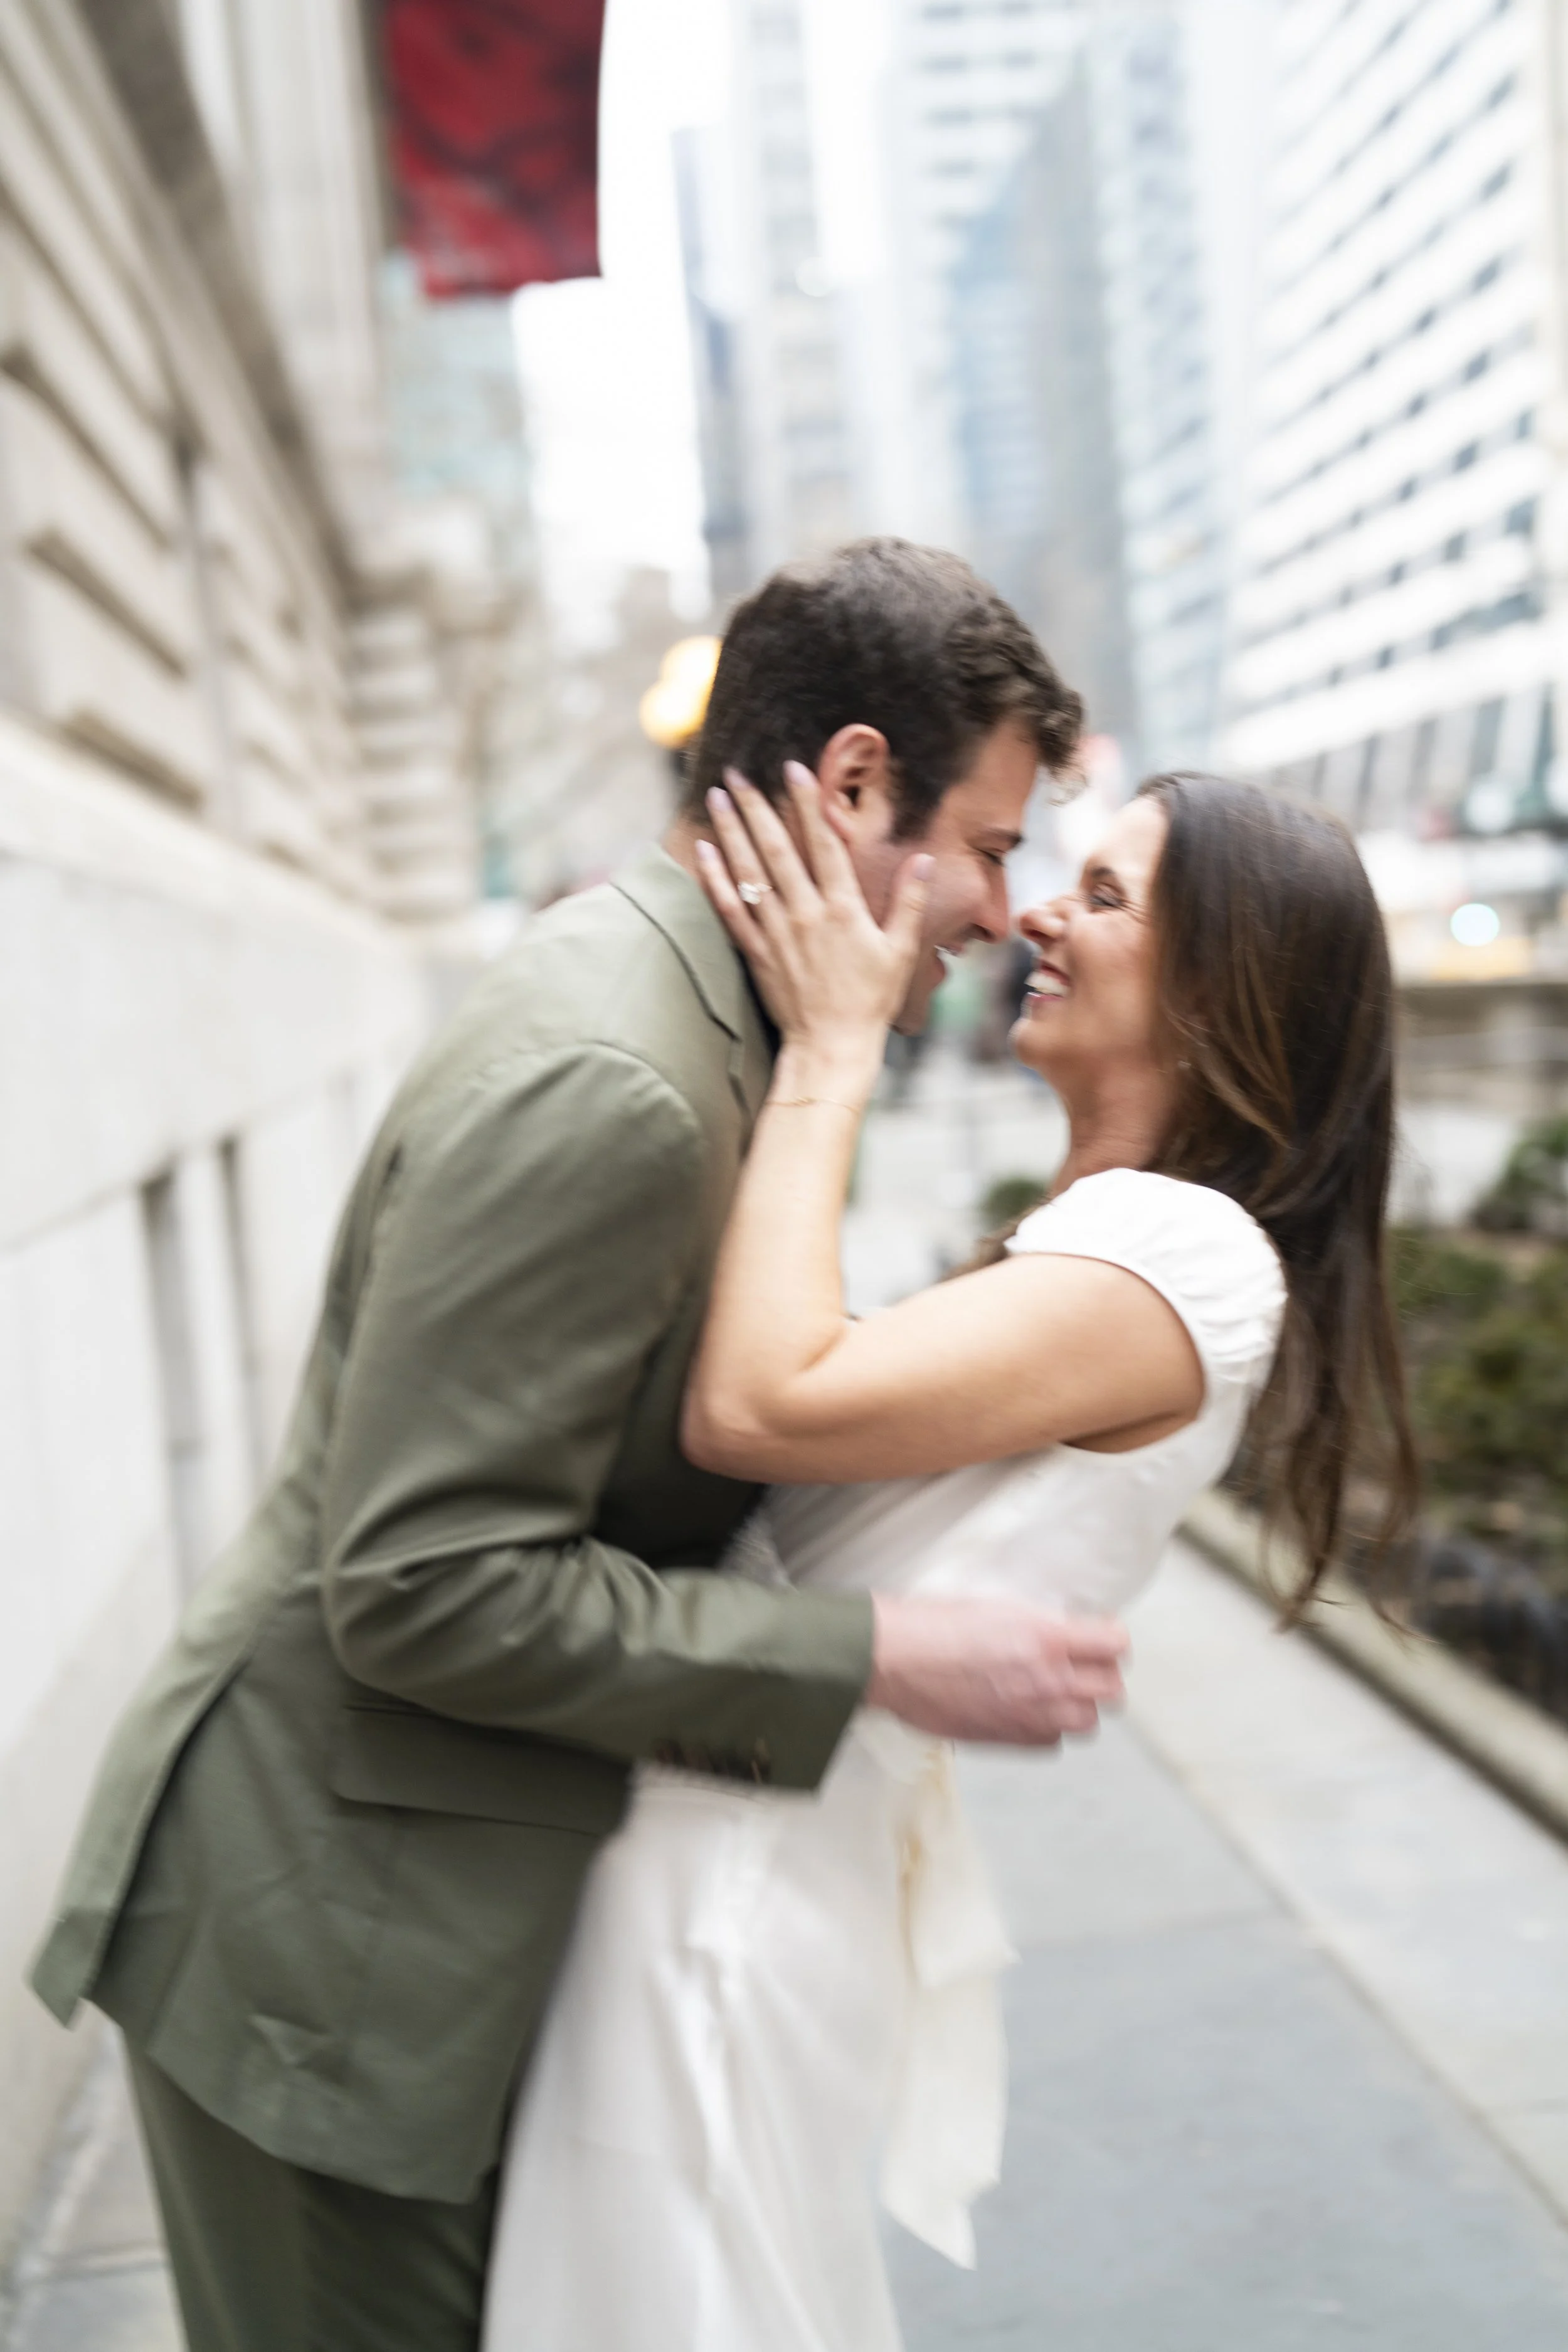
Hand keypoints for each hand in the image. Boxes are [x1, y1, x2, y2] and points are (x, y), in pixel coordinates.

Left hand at [695, 764, 930, 1067]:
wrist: (831, 1046)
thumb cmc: (870, 1001)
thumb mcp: (901, 951)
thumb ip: (909, 902)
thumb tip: (924, 859)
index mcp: (844, 909)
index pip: (824, 843)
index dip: (808, 803)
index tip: (794, 769)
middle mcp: (806, 914)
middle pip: (777, 848)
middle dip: (757, 806)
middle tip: (739, 772)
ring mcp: (777, 933)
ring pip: (749, 872)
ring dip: (731, 831)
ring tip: (718, 796)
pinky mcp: (756, 952)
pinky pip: (731, 909)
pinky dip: (715, 878)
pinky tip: (704, 850)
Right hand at [865, 1594, 1127, 1745]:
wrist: (895, 1659)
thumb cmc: (934, 1625)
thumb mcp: (999, 1606)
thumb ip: (1041, 1624)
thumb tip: (1066, 1633)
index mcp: (1047, 1637)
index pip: (1115, 1644)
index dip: (1112, 1638)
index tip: (1102, 1636)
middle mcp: (1047, 1679)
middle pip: (1111, 1689)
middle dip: (1102, 1675)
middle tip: (1086, 1664)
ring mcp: (1030, 1713)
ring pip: (1087, 1722)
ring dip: (1080, 1706)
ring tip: (1060, 1691)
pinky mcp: (1008, 1737)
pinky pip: (1051, 1742)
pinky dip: (1049, 1728)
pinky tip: (1033, 1710)